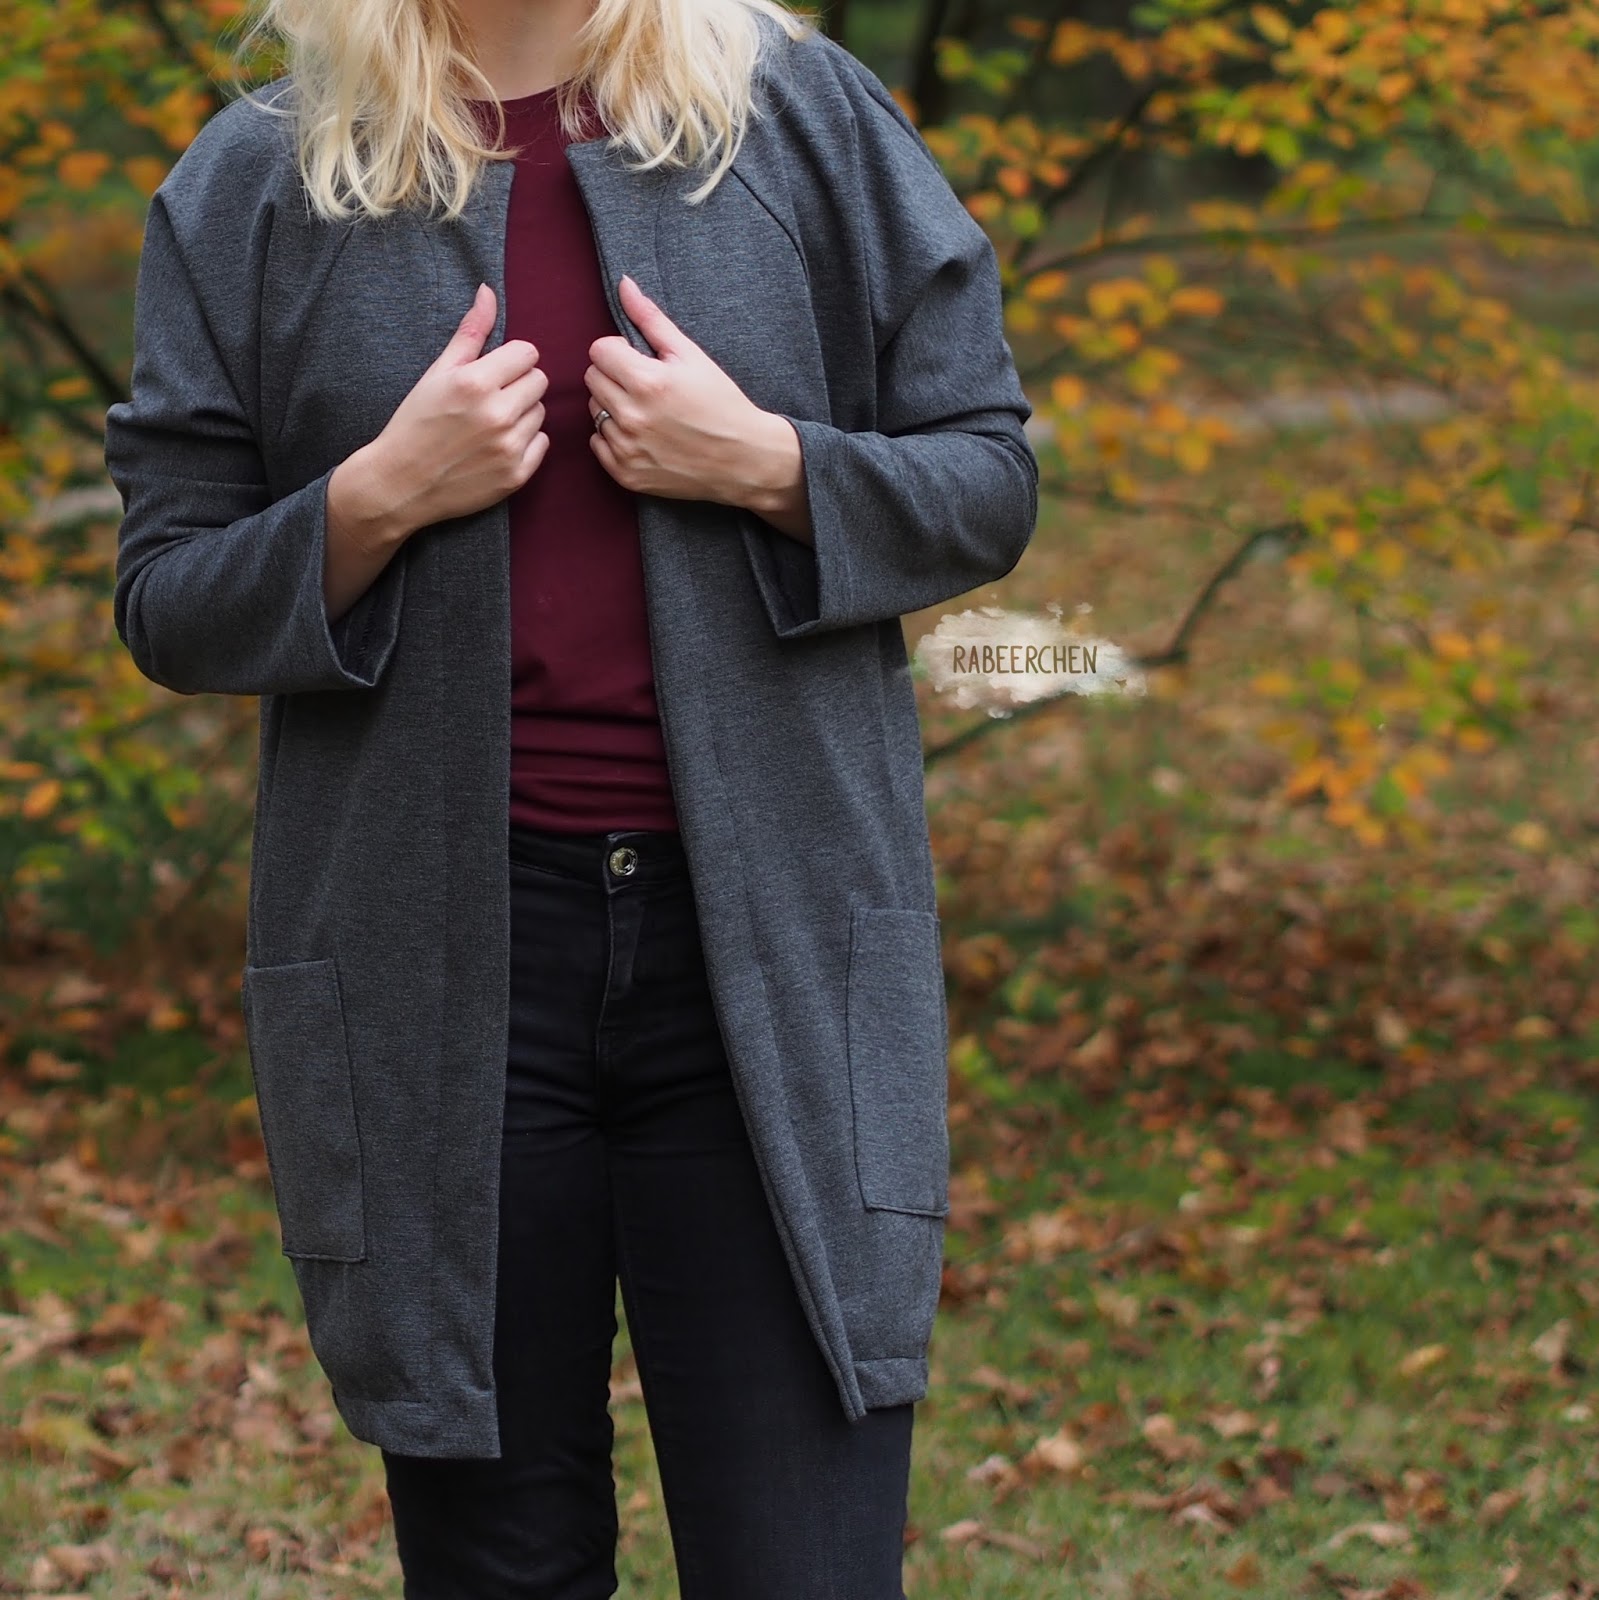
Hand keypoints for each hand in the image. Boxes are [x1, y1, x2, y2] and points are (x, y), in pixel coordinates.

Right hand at [365, 283, 550, 539]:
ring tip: (491, 424)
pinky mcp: (517, 474)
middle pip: (539, 381)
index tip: (493, 372)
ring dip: (522, 414)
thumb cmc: (416, 423)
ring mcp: (509, 447)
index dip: (510, 360)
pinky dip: (525, 443)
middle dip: (518, 385)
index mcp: (476, 382)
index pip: (527, 353)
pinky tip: (496, 446)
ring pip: (541, 412)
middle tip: (491, 398)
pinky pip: (542, 443)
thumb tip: (488, 291)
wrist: (401, 483)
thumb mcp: (437, 372)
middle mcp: (497, 414)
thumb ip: (470, 332)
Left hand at [585, 275, 806, 529]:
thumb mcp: (692, 355)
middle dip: (614, 376)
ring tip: (646, 412)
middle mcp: (632, 417)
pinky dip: (614, 438)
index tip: (640, 361)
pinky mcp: (626, 474)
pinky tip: (643, 436)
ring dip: (613, 406)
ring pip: (593, 411)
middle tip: (645, 386)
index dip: (619, 351)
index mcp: (647, 381)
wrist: (743, 460)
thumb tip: (624, 284)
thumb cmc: (721, 404)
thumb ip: (651, 319)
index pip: (599, 350)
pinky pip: (597, 444)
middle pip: (592, 379)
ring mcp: (627, 449)